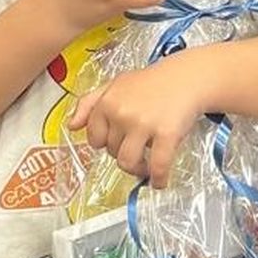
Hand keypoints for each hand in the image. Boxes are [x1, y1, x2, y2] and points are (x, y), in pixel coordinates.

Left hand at [69, 56, 208, 186]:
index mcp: (107, 102)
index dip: (107, 143)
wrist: (186, 77)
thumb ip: (90, 103)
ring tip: (146, 167)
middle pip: (112, 151)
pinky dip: (158, 179)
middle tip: (138, 148)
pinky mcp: (166, 134)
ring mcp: (144, 124)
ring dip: (137, 170)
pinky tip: (160, 180)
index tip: (118, 142)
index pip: (94, 138)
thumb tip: (71, 125)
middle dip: (124, 153)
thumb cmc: (152, 82)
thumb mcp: (116, 84)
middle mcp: (122, 113)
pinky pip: (157, 166)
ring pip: (128, 162)